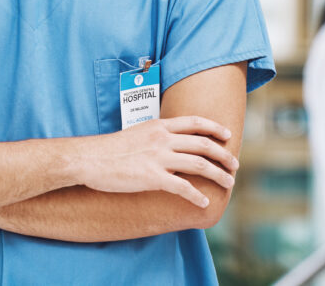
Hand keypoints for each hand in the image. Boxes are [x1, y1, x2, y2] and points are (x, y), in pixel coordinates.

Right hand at [72, 116, 239, 207]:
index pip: (195, 122)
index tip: (227, 135)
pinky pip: (182, 187)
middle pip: (203, 144)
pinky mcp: (152, 177)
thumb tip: (173, 142)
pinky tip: (204, 202)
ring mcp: (159, 157)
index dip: (214, 128)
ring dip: (218, 174)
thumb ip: (158, 135)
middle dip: (223, 155)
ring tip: (228, 183)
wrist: (90, 158)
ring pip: (199, 164)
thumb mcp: (139, 132)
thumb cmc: (111, 148)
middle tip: (234, 164)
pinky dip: (197, 195)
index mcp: (160, 126)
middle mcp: (163, 139)